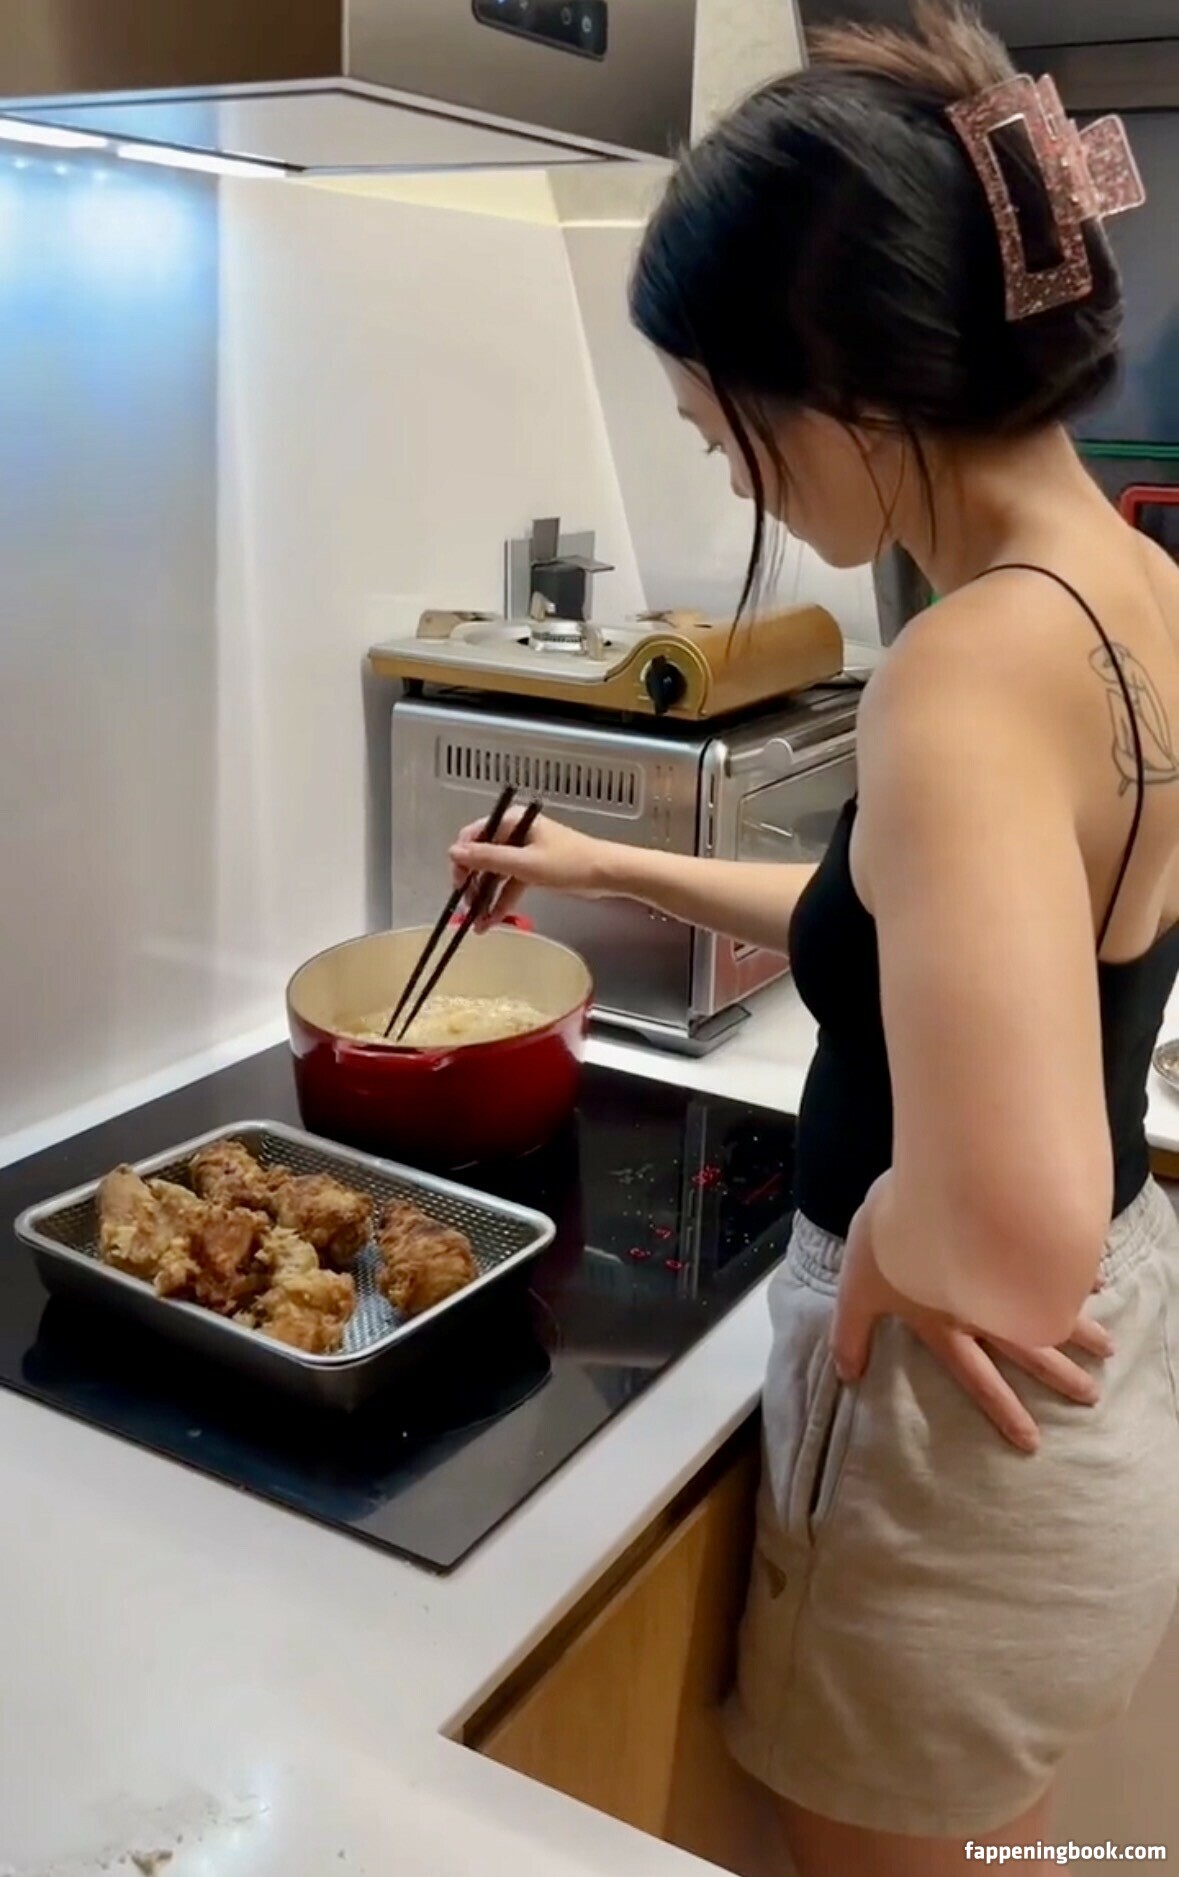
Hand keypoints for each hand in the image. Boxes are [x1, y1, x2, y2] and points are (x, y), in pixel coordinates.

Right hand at [450, 809, 611, 930]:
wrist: (607, 874)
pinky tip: (491, 921)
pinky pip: (510, 884)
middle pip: (482, 857)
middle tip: (467, 909)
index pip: (472, 837)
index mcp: (511, 821)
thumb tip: (453, 852)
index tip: (458, 886)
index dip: (461, 861)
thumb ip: (487, 858)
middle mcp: (514, 832)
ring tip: (477, 924)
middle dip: (473, 885)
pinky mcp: (534, 868)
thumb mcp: (524, 864)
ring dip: (486, 898)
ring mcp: (524, 851)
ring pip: (495, 874)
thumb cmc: (569, 864)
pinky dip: (502, 901)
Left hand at [831, 1178, 1112, 1453]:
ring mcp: (1007, 1272)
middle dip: (1059, 1375)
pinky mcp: (1020, 1237)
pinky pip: (1056, 1260)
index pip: (977, 1377)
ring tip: (1108, 1348)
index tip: (1031, 1440)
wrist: (929, 1185)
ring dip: (1079, 1330)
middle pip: (1028, 1348)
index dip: (1002, 1410)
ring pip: (1051, 1309)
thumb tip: (849, 1376)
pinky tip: (1096, 1279)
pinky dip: (1076, 1271)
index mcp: (947, 1323)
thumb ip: (852, 1333)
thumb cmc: (889, 1238)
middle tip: (1091, 1396)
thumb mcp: (856, 1288)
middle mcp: (983, 1307)